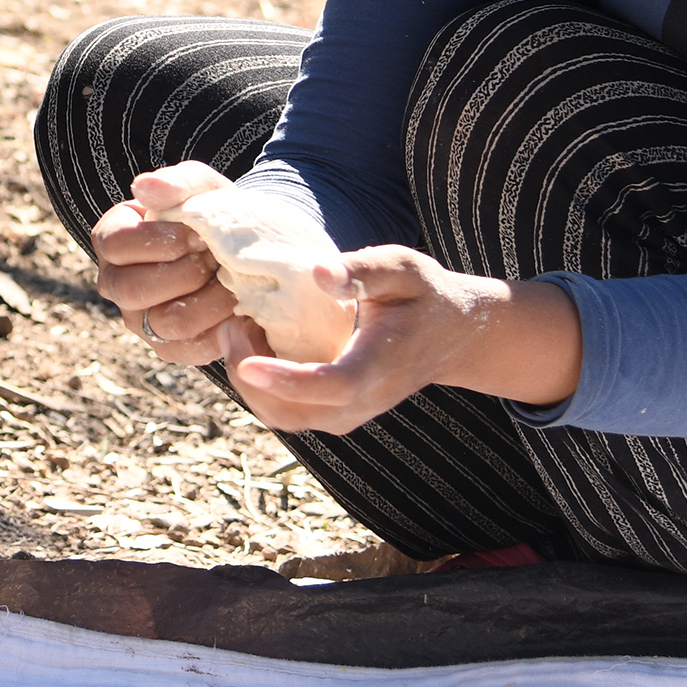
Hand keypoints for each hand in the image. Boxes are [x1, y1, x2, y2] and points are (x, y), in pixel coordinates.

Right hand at [88, 159, 256, 365]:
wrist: (246, 250)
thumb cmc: (214, 214)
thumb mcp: (203, 188)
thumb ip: (176, 182)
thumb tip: (143, 187)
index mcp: (112, 240)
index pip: (115, 245)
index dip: (161, 240)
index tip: (198, 234)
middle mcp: (117, 283)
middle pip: (132, 289)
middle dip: (186, 272)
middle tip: (216, 259)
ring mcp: (140, 320)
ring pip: (166, 322)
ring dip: (208, 300)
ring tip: (231, 281)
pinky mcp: (169, 347)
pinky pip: (189, 348)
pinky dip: (220, 329)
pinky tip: (238, 308)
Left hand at [217, 246, 582, 435]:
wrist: (453, 337)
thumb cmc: (424, 296)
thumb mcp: (404, 268)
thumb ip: (364, 270)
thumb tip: (319, 273)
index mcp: (380, 366)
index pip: (331, 385)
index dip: (285, 380)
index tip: (244, 362)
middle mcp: (362, 402)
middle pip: (291, 412)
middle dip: (248, 375)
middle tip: (233, 322)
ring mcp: (348, 415)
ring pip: (282, 417)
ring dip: (249, 382)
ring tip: (242, 329)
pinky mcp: (335, 415)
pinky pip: (286, 412)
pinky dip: (261, 386)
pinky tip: (258, 344)